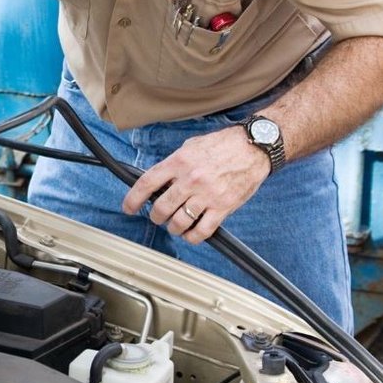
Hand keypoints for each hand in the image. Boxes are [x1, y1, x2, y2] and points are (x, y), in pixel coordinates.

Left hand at [120, 126, 269, 242]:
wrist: (253, 146)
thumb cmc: (222, 145)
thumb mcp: (191, 146)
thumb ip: (174, 164)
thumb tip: (158, 180)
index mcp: (179, 161)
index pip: (147, 183)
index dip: (133, 198)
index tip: (128, 207)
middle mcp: (190, 179)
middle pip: (161, 207)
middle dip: (155, 216)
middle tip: (157, 216)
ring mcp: (207, 195)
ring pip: (179, 222)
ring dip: (173, 227)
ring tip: (175, 225)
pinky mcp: (223, 207)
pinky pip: (202, 231)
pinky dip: (192, 237)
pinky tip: (190, 234)